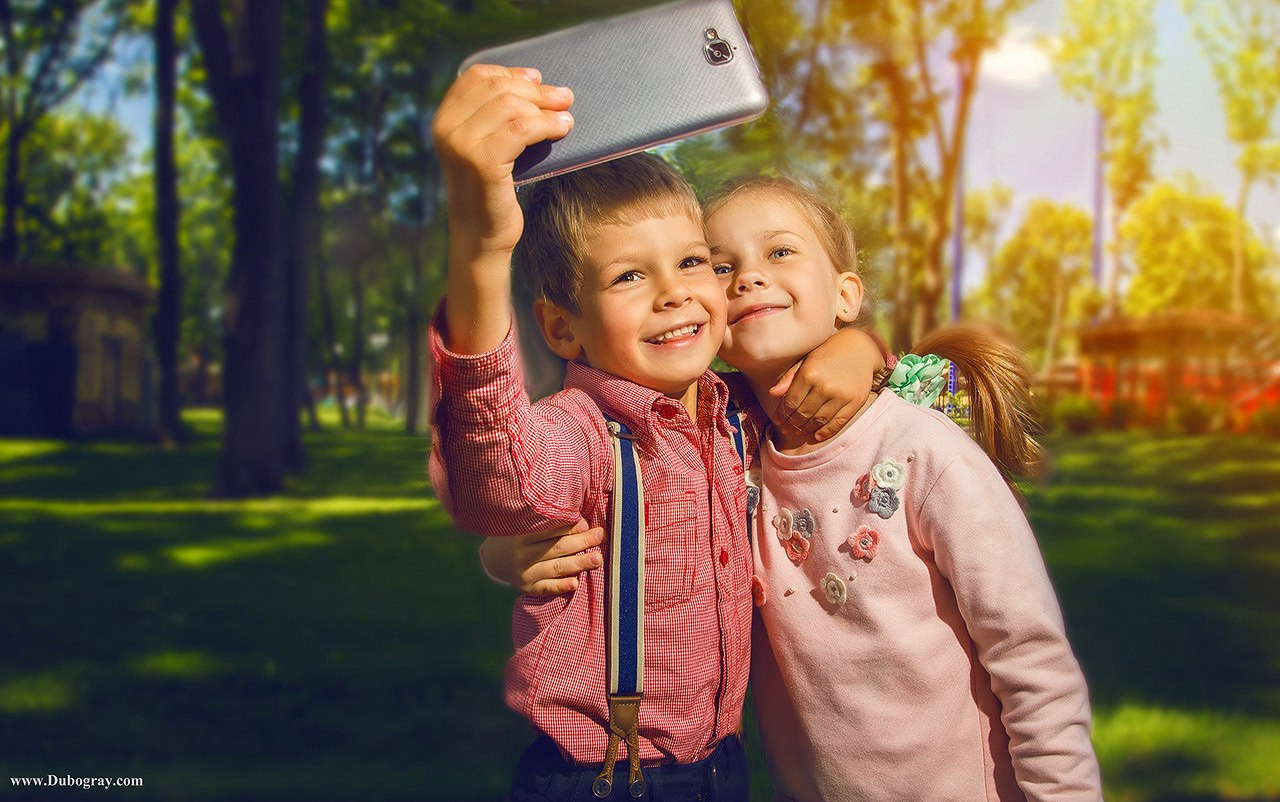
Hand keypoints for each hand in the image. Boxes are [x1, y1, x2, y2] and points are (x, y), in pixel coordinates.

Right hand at [431, 64, 574, 257]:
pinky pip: (521, 130)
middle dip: (536, 91)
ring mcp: (461, 145)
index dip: (510, 73)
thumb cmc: (490, 191)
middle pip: (497, 89)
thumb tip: (534, 81)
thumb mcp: (485, 146)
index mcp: (443, 120)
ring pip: (511, 107)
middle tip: (563, 97)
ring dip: (545, 108)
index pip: (477, 76)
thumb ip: (494, 116)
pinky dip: (546, 125)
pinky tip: (561, 129)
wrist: (481, 236)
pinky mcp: (482, 162)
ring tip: (566, 116)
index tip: (538, 79)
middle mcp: (446, 129)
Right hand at [478, 519, 603, 595]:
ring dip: (579, 563)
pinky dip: (561, 586)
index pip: (549, 530)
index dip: (569, 527)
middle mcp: (522, 554)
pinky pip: (546, 588)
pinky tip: (575, 584)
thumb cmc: (517, 535)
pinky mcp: (526, 588)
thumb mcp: (524, 524)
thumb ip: (548, 522)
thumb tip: (581, 522)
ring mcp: (524, 573)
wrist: (493, 559)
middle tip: (601, 535)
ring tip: (598, 559)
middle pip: (557, 548)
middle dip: (582, 541)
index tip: (586, 523)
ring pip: (556, 568)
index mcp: (521, 534)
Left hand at [769, 327, 884, 440]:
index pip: (791, 402)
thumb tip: (773, 394)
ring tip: (798, 432)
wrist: (861, 346)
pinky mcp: (856, 401)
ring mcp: (841, 395)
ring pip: (818, 421)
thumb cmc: (830, 352)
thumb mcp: (807, 359)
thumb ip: (789, 377)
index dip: (782, 414)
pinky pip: (838, 422)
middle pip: (803, 414)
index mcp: (809, 373)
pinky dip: (826, 432)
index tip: (778, 420)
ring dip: (806, 430)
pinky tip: (816, 435)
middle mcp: (825, 386)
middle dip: (792, 424)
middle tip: (786, 430)